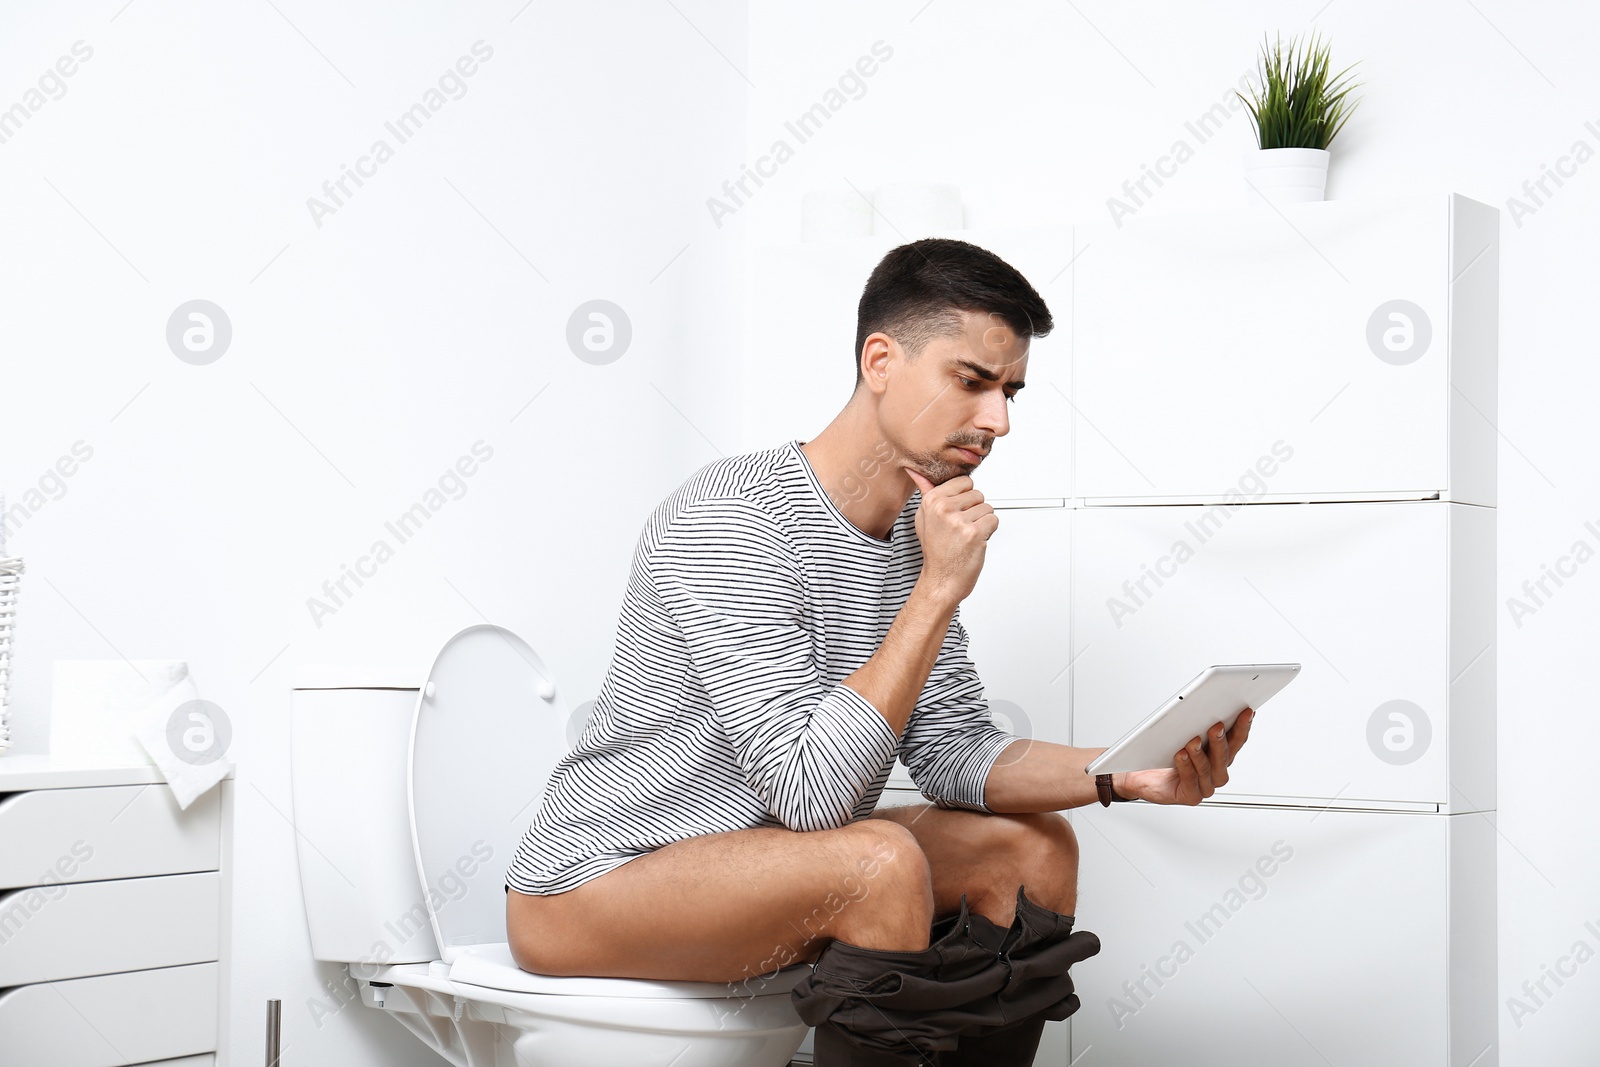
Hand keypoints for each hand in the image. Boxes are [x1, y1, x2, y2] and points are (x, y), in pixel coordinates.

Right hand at [905, 467, 996, 606]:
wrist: (942, 580)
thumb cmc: (936, 550)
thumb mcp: (924, 518)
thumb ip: (926, 492)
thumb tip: (916, 472)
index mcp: (932, 500)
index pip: (964, 482)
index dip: (965, 499)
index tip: (955, 514)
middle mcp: (943, 508)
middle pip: (978, 494)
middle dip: (974, 511)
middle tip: (960, 529)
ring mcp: (959, 521)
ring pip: (988, 508)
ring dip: (982, 523)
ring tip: (966, 537)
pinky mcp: (974, 533)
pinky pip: (994, 520)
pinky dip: (989, 532)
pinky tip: (974, 542)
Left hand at [1117, 708, 1254, 805]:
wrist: (1143, 778)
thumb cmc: (1165, 757)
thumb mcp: (1184, 737)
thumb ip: (1199, 727)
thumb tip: (1205, 708)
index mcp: (1220, 757)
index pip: (1236, 741)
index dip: (1243, 727)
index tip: (1247, 712)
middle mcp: (1216, 773)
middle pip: (1225, 757)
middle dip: (1222, 740)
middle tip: (1217, 726)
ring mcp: (1205, 786)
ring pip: (1207, 769)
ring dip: (1201, 754)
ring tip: (1194, 741)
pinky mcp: (1190, 796)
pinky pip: (1190, 780)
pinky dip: (1185, 766)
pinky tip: (1181, 755)